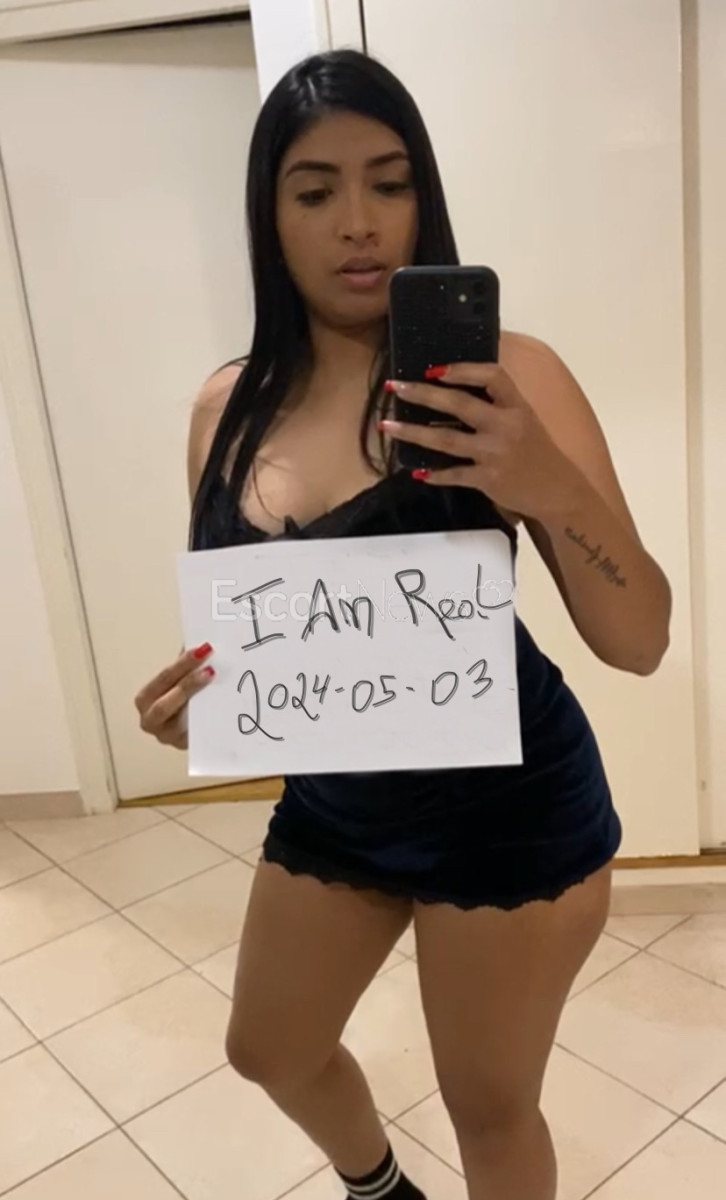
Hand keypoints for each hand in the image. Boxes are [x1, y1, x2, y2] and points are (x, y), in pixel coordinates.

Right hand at [134, 643, 214, 749]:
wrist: (187, 729)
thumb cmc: (180, 700)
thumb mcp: (179, 681)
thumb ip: (185, 666)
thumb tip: (202, 642)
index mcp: (145, 700)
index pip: (163, 680)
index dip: (182, 665)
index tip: (203, 650)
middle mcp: (150, 722)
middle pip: (165, 705)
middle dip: (188, 685)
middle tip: (211, 669)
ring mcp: (168, 738)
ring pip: (180, 722)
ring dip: (200, 704)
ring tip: (218, 688)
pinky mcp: (185, 747)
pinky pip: (198, 734)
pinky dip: (211, 719)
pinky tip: (225, 705)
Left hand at [381, 363, 579, 520]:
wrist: (558, 490)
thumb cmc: (537, 452)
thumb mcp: (525, 419)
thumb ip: (498, 404)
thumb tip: (458, 386)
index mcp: (516, 406)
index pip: (491, 376)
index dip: (462, 369)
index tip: (434, 368)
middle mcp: (505, 426)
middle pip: (459, 405)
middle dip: (423, 394)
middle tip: (395, 388)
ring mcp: (495, 454)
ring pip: (447, 440)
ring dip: (413, 433)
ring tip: (387, 427)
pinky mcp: (488, 479)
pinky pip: (454, 474)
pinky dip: (434, 473)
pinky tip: (416, 470)